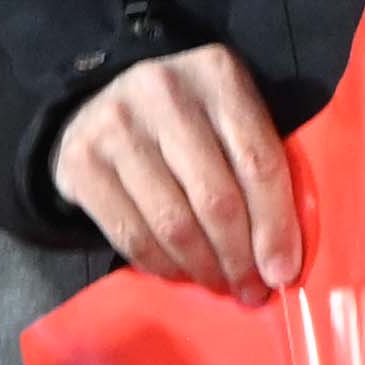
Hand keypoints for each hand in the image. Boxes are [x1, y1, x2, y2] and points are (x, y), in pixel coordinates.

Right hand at [51, 48, 298, 290]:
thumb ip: (259, 167)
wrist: (102, 100)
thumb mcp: (229, 118)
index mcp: (217, 75)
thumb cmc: (189, 119)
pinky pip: (131, 235)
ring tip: (220, 284)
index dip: (275, 226)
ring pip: (173, 223)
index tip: (282, 272)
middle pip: (216, 198)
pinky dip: (162, 266)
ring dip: (202, 268)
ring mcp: (116, 125)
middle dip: (239, 258)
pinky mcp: (81, 162)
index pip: (258, 162)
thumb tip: (280, 262)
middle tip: (251, 290)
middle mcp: (164, 92)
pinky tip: (180, 273)